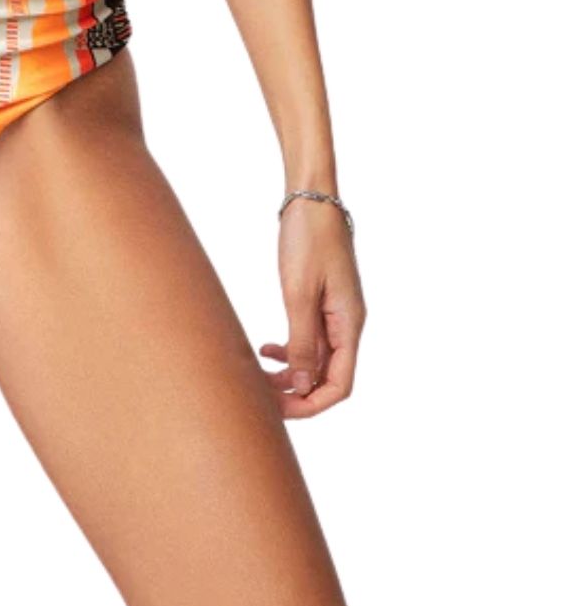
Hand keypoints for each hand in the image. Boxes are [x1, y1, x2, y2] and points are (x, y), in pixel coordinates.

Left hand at [258, 198, 366, 418]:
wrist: (311, 197)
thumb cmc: (308, 239)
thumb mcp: (299, 292)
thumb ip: (301, 341)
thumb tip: (302, 385)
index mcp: (349, 324)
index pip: (340, 385)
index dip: (311, 403)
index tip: (278, 408)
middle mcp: (346, 324)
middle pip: (326, 377)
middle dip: (295, 393)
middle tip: (259, 396)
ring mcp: (334, 313)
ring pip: (314, 360)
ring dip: (289, 373)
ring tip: (257, 374)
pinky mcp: (320, 301)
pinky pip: (308, 339)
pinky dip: (288, 349)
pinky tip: (265, 348)